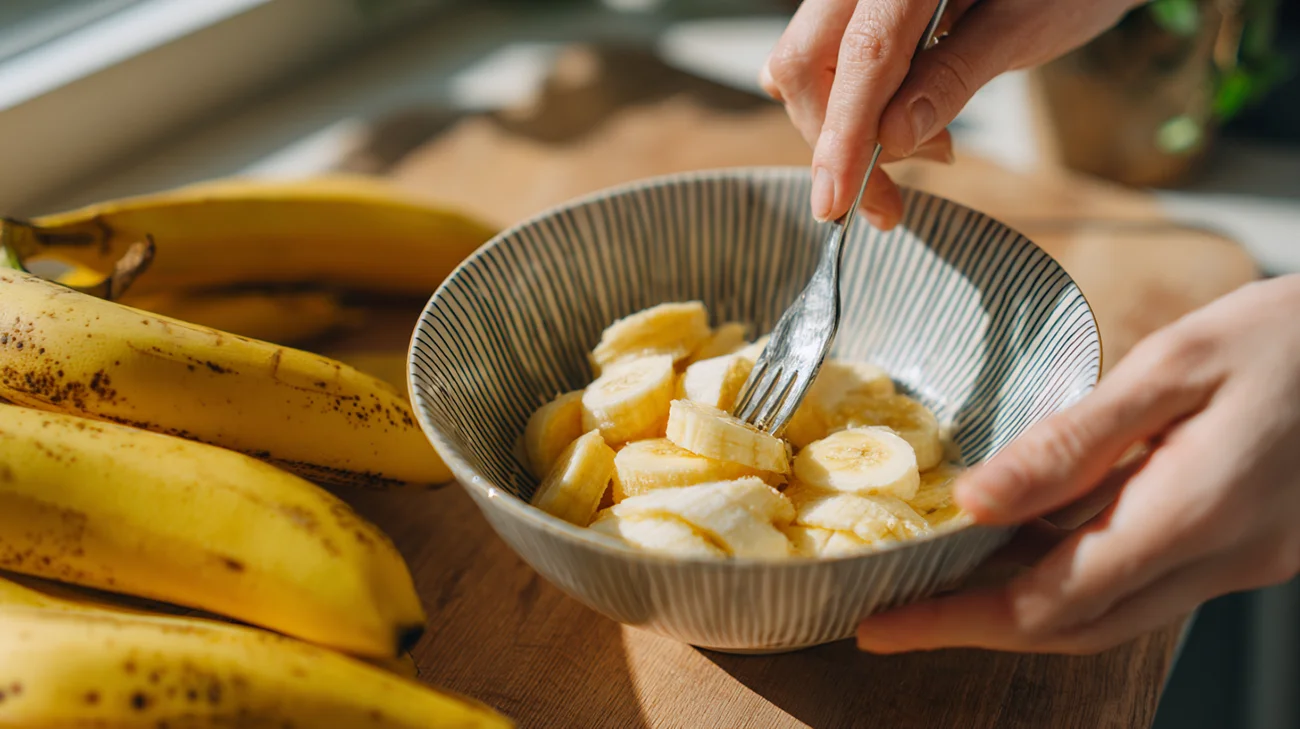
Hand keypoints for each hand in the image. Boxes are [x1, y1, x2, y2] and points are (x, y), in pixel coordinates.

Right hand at [760, 0, 1141, 226]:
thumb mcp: (1023, 28)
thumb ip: (955, 75)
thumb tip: (894, 138)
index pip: (861, 55)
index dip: (843, 135)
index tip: (836, 201)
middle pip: (808, 63)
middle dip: (837, 144)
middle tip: (886, 203)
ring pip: (806, 69)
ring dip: (844, 134)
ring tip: (923, 150)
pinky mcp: (852, 16)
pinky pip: (824, 66)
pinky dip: (849, 112)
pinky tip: (898, 127)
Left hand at [857, 274, 1299, 654]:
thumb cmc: (1290, 335)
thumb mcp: (1176, 365)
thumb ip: (1075, 440)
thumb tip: (975, 499)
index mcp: (1191, 514)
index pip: (1049, 600)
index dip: (955, 620)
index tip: (879, 623)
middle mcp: (1220, 561)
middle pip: (1075, 627)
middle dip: (975, 627)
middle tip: (892, 613)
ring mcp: (1243, 564)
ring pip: (1112, 617)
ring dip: (1024, 611)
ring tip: (942, 585)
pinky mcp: (1253, 551)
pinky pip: (1148, 587)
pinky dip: (1077, 583)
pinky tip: (1030, 550)